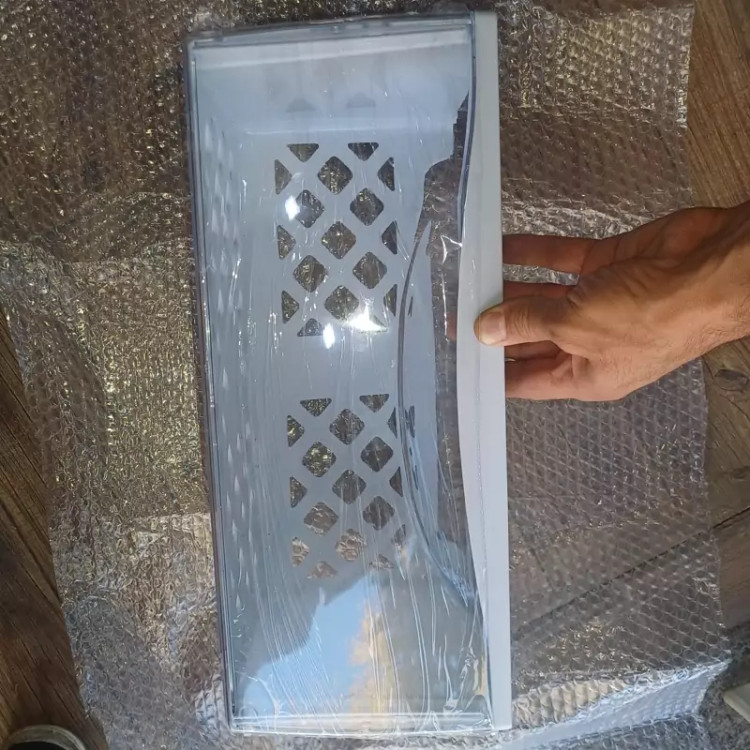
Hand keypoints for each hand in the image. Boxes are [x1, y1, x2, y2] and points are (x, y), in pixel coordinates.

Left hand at [475, 203, 749, 400]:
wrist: (711, 270)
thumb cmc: (650, 318)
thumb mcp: (574, 327)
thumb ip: (527, 323)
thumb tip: (486, 330)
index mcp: (583, 376)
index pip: (526, 380)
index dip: (492, 371)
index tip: (459, 361)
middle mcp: (589, 344)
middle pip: (530, 337)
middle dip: (495, 326)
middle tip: (454, 314)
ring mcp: (599, 302)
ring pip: (542, 296)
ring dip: (509, 288)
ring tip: (469, 280)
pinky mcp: (607, 265)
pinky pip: (562, 260)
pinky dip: (533, 253)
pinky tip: (501, 247)